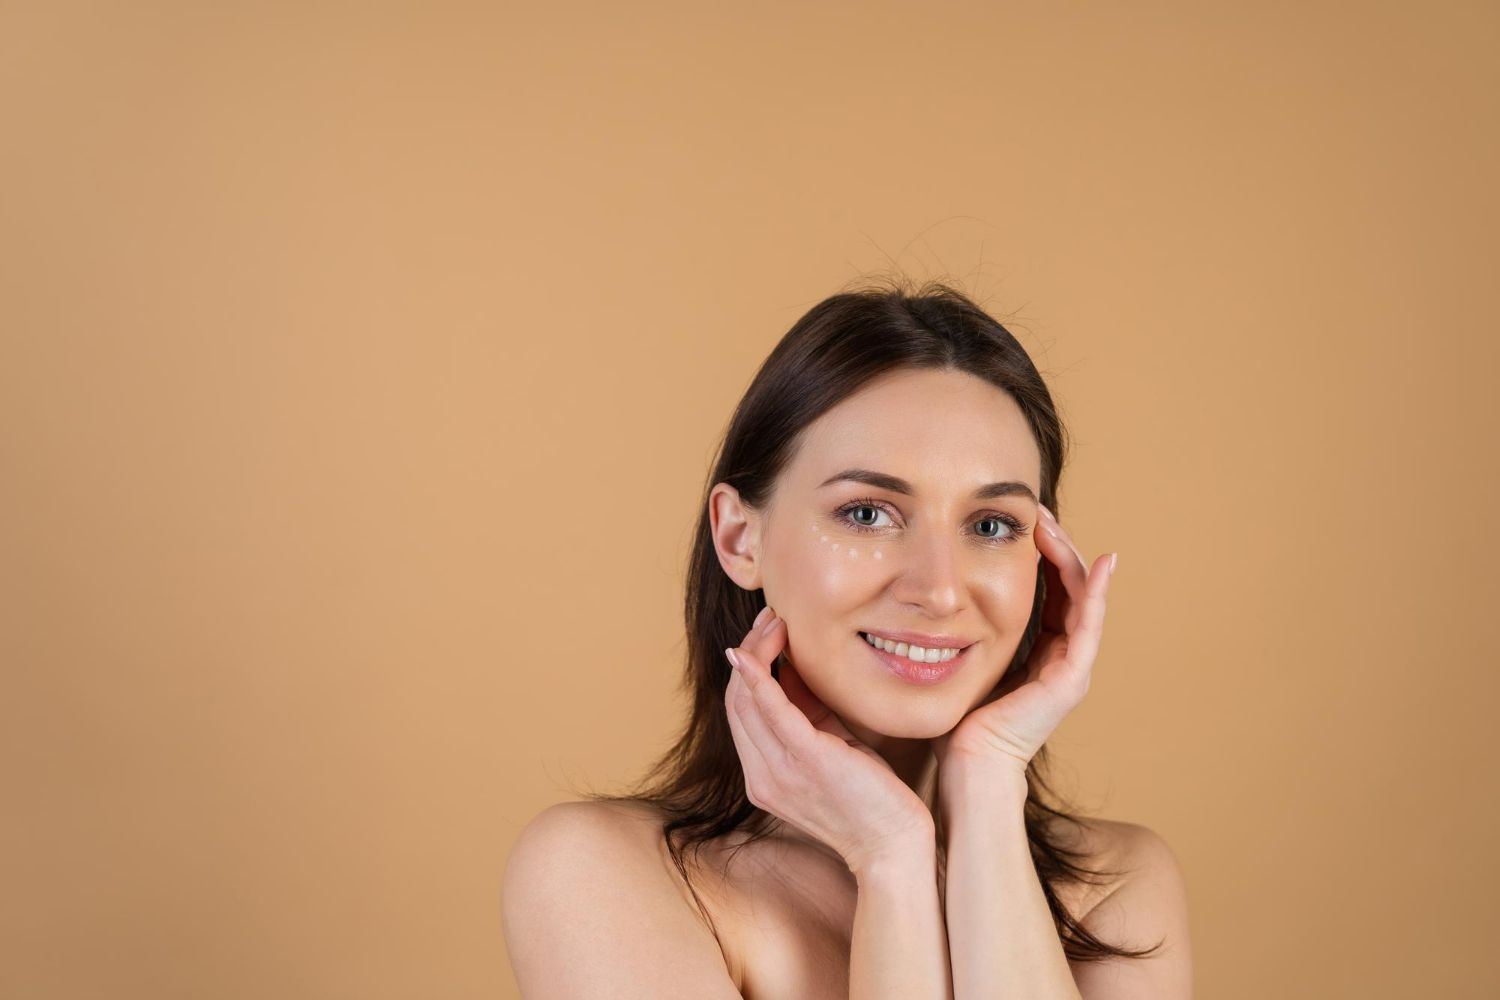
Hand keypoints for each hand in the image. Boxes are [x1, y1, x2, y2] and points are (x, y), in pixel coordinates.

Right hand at [725, 606, 933, 875]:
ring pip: (746, 699)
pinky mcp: (805, 761)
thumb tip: (795, 666)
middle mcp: (761, 777)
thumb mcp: (833, 747)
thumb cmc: (870, 798)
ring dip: (757, 652)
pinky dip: (760, 675)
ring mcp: (778, 772)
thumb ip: (810, 714)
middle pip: (736, 700)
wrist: (894, 847)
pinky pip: (770, 710)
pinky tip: (759, 649)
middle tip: (770, 618)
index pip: (741, 711)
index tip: (767, 633)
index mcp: (764, 776)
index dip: (748, 666)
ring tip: (775, 622)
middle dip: (750, 651)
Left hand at [932, 504, 1116, 774]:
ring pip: (1082, 596)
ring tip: (1051, 522)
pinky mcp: (1072, 678)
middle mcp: (1061, 656)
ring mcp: (1071, 667)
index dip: (1040, 552)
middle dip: (1055, 544)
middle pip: (1069, 586)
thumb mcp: (959, 661)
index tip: (1019, 518)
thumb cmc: (955, 721)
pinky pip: (1089, 624)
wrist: (967, 766)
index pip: (1049, 588)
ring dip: (1069, 555)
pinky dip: (1096, 591)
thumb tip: (928, 596)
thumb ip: (959, 632)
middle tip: (1036, 509)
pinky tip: (1099, 562)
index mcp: (1038, 651)